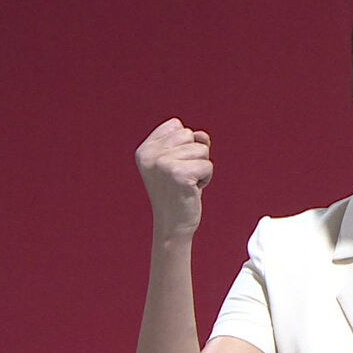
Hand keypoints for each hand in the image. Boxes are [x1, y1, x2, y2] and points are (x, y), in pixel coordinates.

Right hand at [135, 118, 213, 239]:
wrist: (173, 225)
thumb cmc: (178, 193)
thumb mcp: (179, 161)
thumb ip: (189, 141)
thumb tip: (202, 136)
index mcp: (145, 150)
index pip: (177, 126)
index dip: (183, 147)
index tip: (173, 169)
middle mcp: (150, 155)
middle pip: (190, 135)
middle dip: (194, 157)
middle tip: (181, 178)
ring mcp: (162, 163)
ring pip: (202, 149)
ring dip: (200, 168)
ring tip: (186, 184)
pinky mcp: (178, 174)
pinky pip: (208, 165)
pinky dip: (206, 178)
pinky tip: (192, 190)